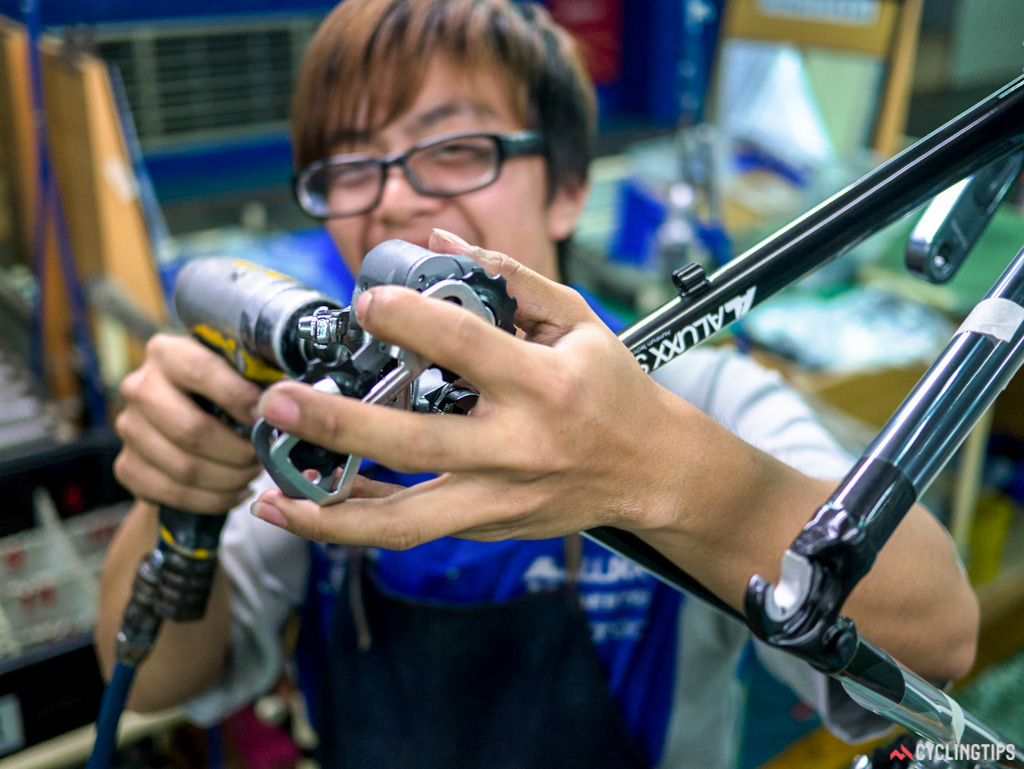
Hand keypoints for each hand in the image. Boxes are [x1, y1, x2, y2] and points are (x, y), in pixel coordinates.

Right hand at [114, 334, 263, 512]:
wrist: (187, 418)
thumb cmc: (226, 390)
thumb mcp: (241, 372)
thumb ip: (261, 379)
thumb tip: (295, 401)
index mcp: (168, 352)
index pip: (203, 372)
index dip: (241, 399)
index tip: (268, 419)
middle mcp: (139, 386)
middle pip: (192, 430)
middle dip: (238, 451)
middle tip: (263, 457)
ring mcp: (128, 428)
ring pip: (185, 468)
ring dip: (230, 478)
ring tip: (252, 473)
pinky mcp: (127, 466)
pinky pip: (173, 494)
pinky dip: (213, 500)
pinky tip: (235, 491)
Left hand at [250, 230, 699, 547]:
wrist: (651, 473)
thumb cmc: (612, 390)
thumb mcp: (577, 321)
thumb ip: (510, 278)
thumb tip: (439, 239)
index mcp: (543, 385)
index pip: (467, 347)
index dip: (410, 320)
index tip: (364, 301)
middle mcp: (518, 448)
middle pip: (415, 444)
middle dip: (339, 424)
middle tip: (279, 401)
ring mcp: (501, 498)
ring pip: (405, 521)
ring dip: (330, 512)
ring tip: (266, 494)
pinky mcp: (489, 526)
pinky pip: (414, 530)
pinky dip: (357, 523)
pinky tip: (309, 509)